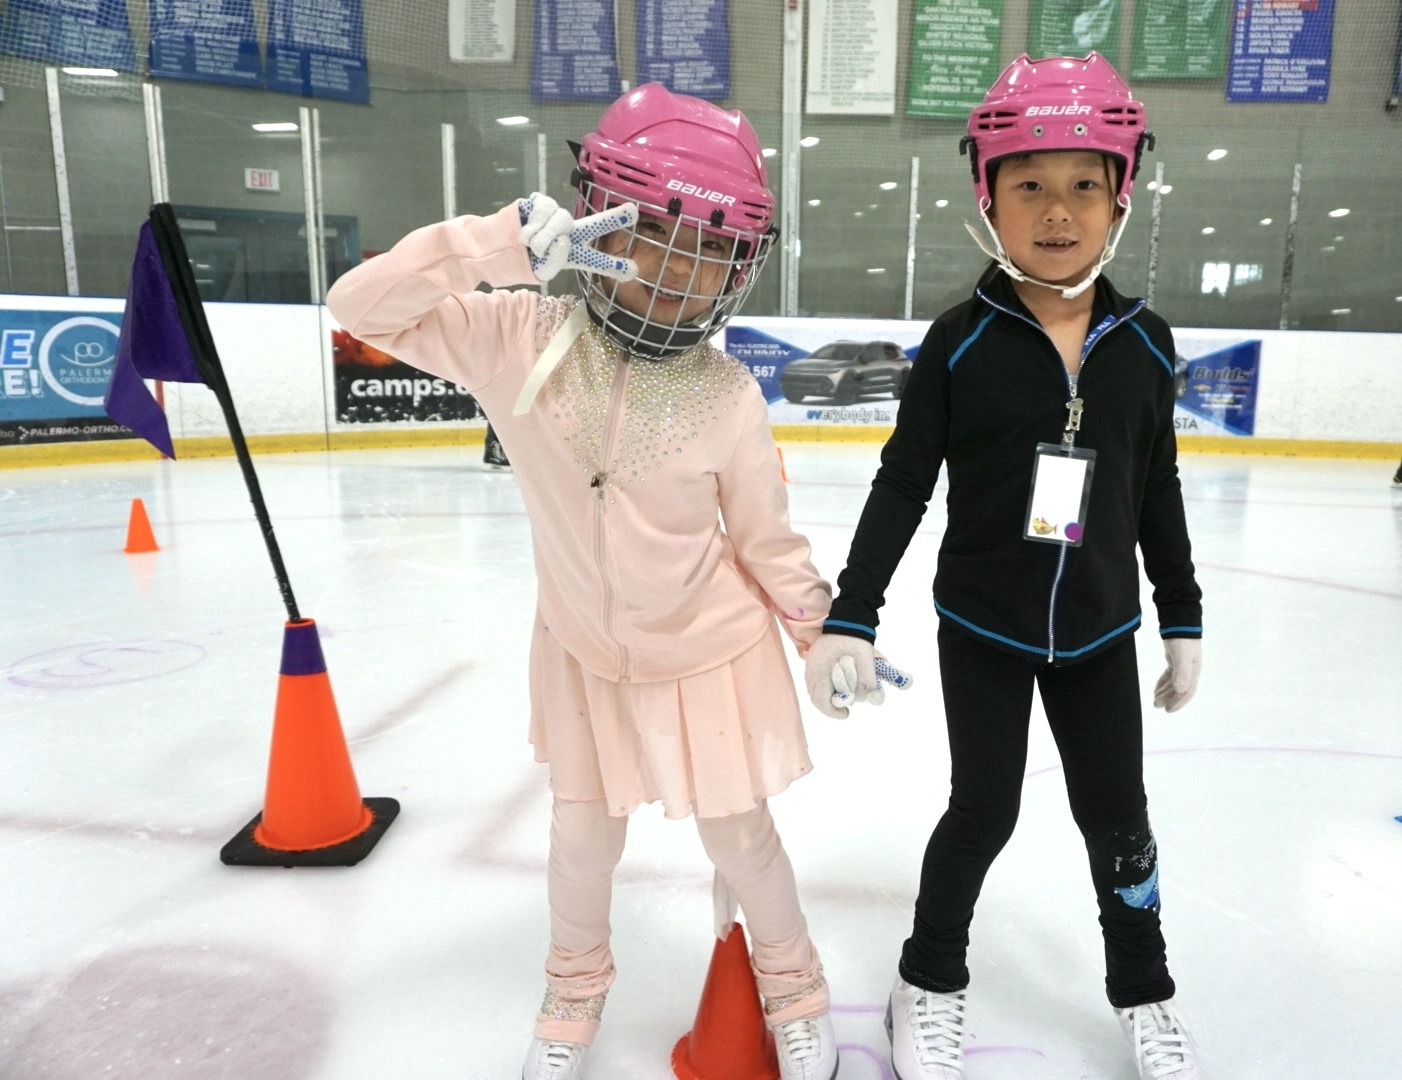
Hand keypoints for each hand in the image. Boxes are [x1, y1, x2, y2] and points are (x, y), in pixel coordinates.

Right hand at [518, 193, 637, 282]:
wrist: (497, 247)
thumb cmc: (523, 261)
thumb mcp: (541, 271)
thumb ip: (555, 260)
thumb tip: (563, 240)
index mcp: (573, 254)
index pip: (595, 259)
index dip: (613, 265)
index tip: (634, 271)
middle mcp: (570, 232)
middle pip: (594, 224)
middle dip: (613, 218)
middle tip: (633, 212)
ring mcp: (556, 215)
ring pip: (561, 222)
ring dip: (544, 238)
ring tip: (533, 247)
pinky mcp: (541, 202)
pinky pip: (544, 211)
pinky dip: (533, 226)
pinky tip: (525, 233)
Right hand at [804, 635, 911, 718]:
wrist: (847, 617)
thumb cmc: (855, 638)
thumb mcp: (866, 658)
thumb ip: (868, 680)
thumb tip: (869, 699)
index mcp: (822, 670)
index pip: (821, 700)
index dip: (833, 712)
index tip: (846, 713)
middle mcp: (812, 669)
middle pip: (815, 697)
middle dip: (829, 706)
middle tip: (844, 708)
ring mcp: (811, 663)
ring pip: (813, 689)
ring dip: (825, 697)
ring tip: (840, 699)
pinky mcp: (813, 659)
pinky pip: (814, 680)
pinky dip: (822, 688)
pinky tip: (834, 687)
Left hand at [1152, 638, 1200, 712]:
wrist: (1179, 622)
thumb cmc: (1182, 639)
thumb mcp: (1182, 656)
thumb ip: (1182, 673)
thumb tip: (1180, 690)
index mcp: (1193, 671)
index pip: (1187, 691)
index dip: (1178, 702)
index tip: (1168, 710)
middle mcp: (1189, 670)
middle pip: (1179, 689)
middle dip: (1169, 699)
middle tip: (1156, 706)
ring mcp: (1182, 664)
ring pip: (1174, 683)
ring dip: (1165, 692)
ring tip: (1155, 700)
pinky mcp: (1175, 659)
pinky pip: (1169, 675)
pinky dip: (1163, 683)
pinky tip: (1156, 689)